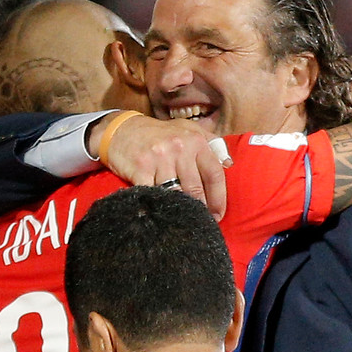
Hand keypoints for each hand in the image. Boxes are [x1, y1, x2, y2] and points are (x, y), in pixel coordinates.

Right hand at [89, 114, 231, 220]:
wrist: (122, 130)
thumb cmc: (159, 134)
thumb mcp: (187, 130)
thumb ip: (211, 143)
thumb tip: (229, 164)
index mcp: (196, 141)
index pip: (214, 174)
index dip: (219, 198)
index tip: (218, 214)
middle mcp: (180, 148)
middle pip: (196, 188)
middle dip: (201, 209)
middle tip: (202, 221)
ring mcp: (159, 158)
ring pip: (177, 194)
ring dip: (181, 209)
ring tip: (184, 219)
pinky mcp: (141, 169)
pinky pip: (154, 194)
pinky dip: (160, 205)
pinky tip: (163, 212)